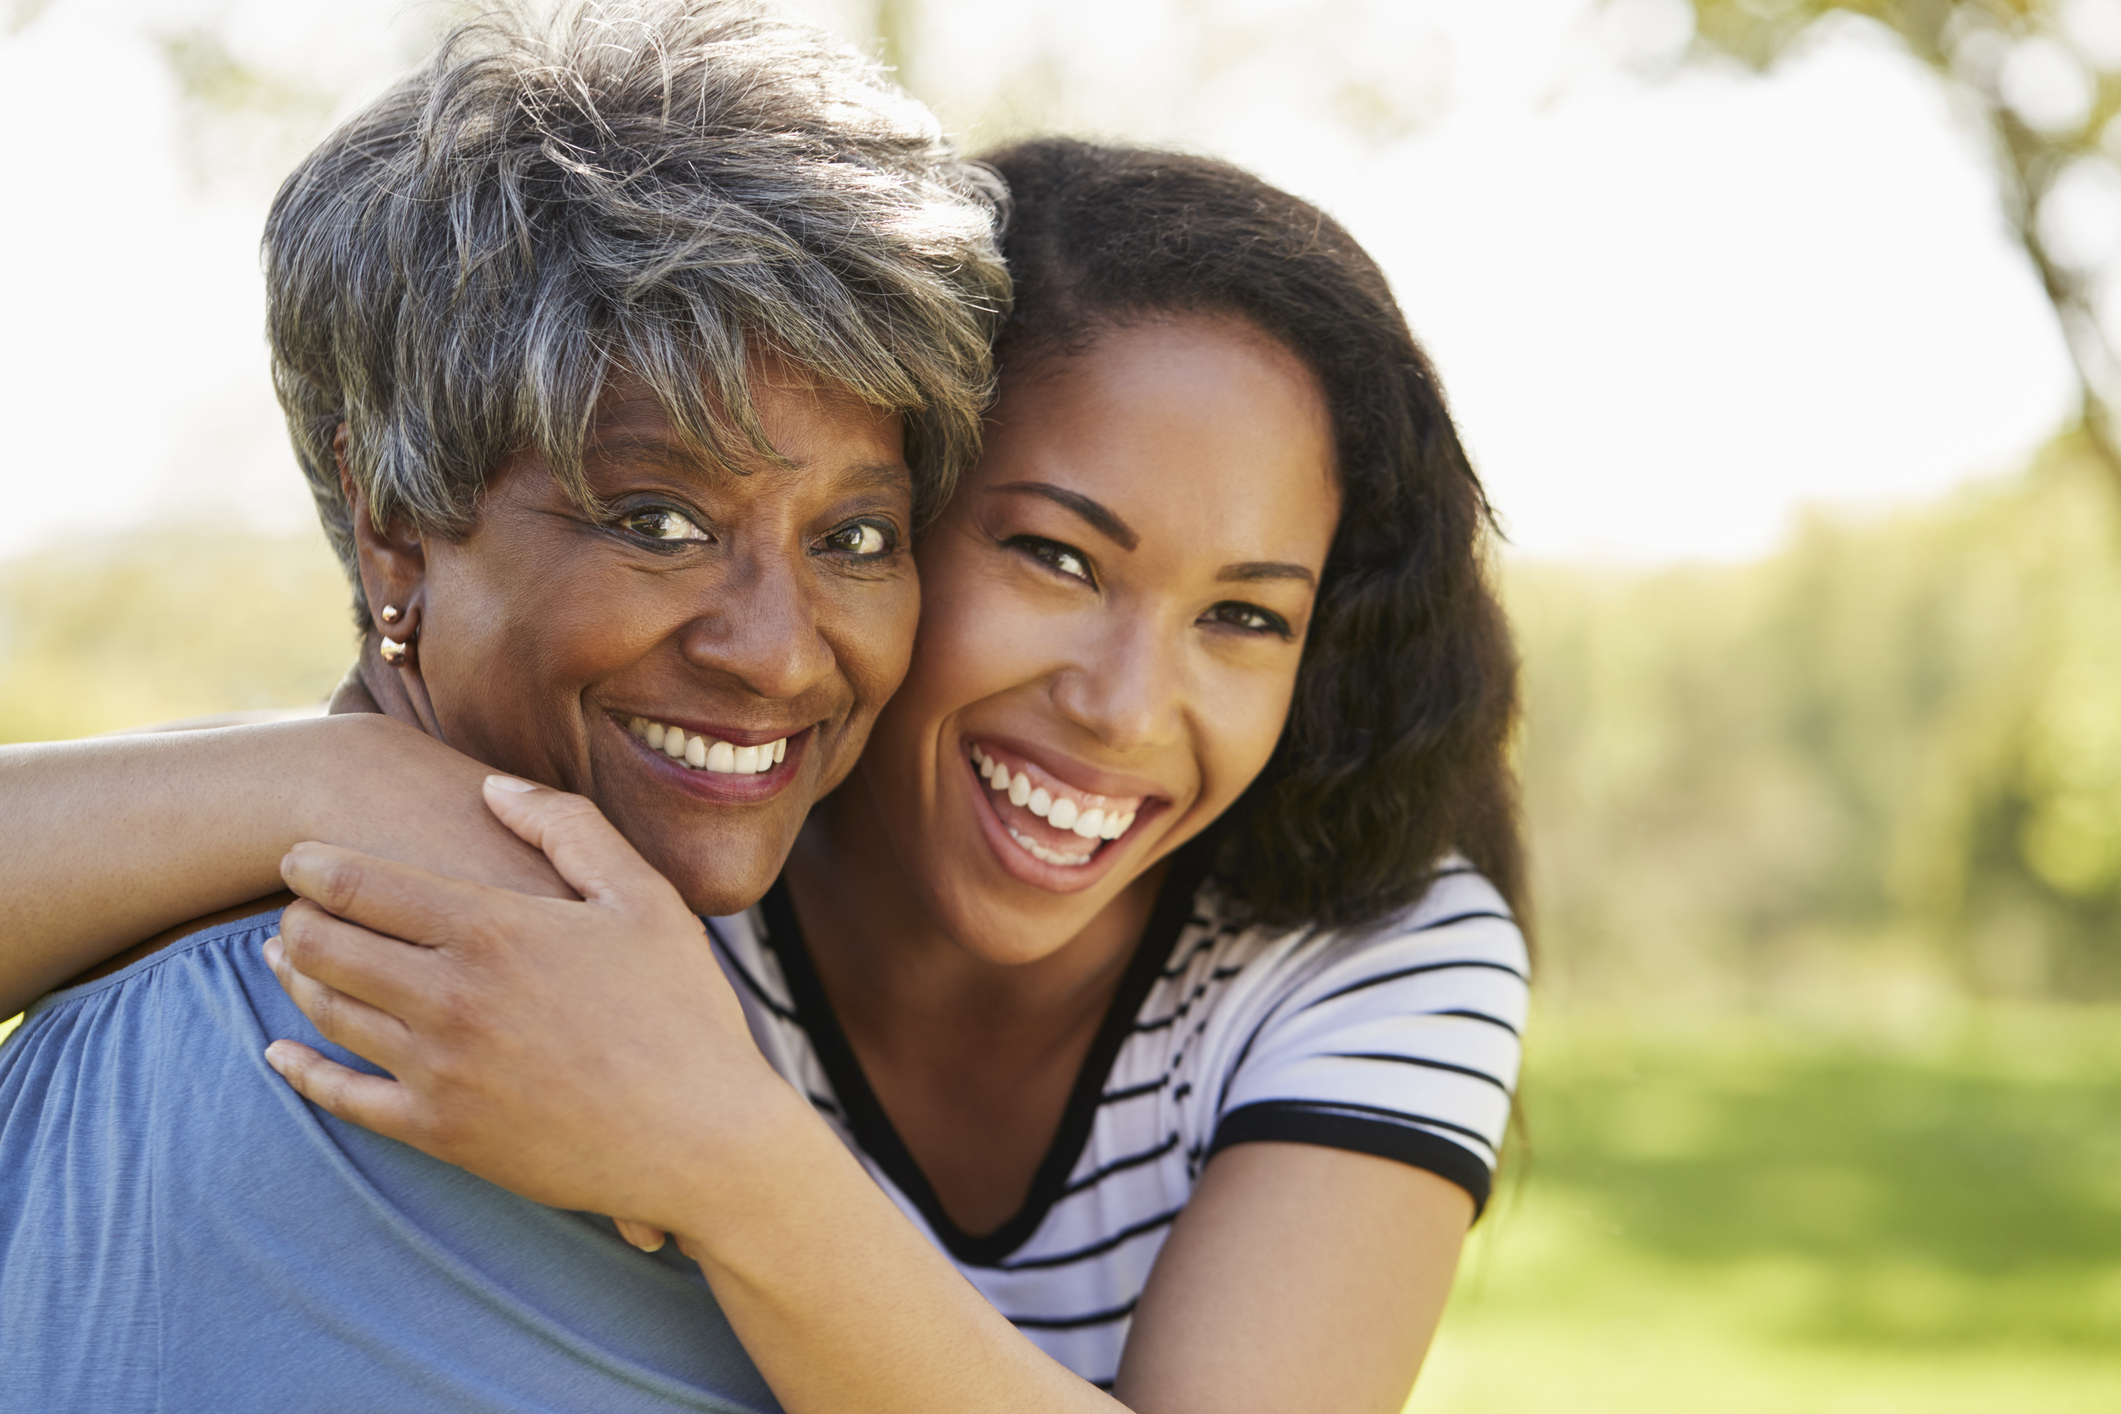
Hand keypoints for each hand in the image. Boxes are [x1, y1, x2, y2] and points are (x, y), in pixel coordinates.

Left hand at [261, 776, 782, 1231]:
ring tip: (287, 957)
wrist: (702, 1139)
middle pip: (323, 946)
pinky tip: (280, 1054)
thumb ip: (566, 829)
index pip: (361, 885)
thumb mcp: (643, 897)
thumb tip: (490, 789)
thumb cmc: (683, 1010)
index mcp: (493, 929)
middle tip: (295, 907)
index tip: (298, 858)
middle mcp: (449, 997)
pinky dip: (299, 1071)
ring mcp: (438, 1070)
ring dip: (294, 978)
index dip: (313, 866)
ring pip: (326, 1013)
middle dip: (296, 918)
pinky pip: (343, 1097)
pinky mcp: (440, 1132)